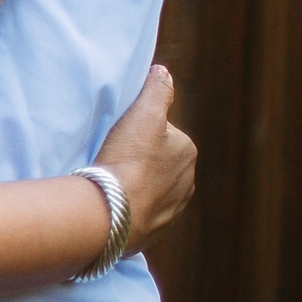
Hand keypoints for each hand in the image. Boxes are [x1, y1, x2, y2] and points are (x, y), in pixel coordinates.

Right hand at [93, 64, 196, 253]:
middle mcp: (188, 181)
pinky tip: (116, 201)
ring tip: (113, 180)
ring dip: (137, 183)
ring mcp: (174, 208)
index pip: (161, 131)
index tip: (119, 137)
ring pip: (153, 186)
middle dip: (140, 158)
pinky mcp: (158, 229)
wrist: (113, 213)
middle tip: (113, 157)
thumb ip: (157, 90)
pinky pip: (145, 209)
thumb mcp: (142, 114)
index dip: (137, 131)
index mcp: (187, 151)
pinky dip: (134, 204)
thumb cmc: (128, 160)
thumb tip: (164, 72)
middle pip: (157, 159)